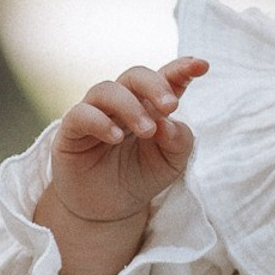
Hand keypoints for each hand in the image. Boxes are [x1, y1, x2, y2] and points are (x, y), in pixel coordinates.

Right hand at [49, 56, 209, 226]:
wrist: (109, 209)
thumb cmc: (140, 177)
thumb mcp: (172, 164)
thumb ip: (179, 141)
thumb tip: (167, 123)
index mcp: (150, 106)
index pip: (166, 78)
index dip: (182, 69)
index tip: (202, 66)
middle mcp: (122, 103)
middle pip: (135, 76)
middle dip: (155, 85)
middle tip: (171, 106)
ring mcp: (96, 113)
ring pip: (107, 89)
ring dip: (130, 107)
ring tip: (148, 131)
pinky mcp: (72, 130)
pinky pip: (81, 113)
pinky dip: (100, 121)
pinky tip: (116, 138)